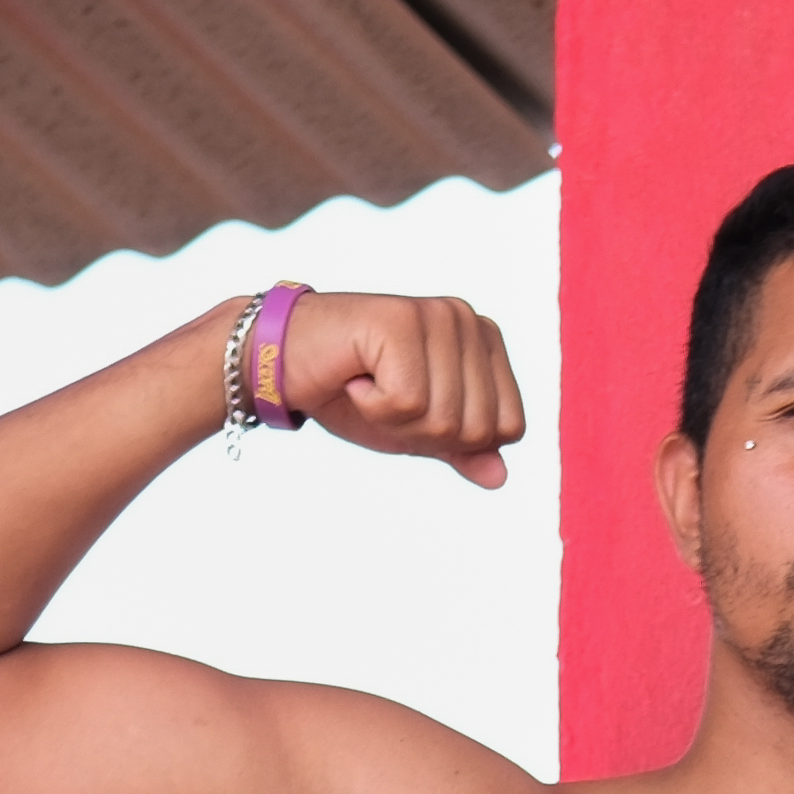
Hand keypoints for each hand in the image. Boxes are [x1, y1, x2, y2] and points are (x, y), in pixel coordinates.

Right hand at [247, 290, 519, 485]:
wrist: (282, 363)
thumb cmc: (352, 392)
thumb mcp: (417, 431)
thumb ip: (463, 450)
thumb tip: (500, 477)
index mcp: (486, 342)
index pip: (510, 428)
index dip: (456, 441)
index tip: (412, 407)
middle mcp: (468, 320)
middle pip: (479, 429)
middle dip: (424, 433)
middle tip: (383, 397)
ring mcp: (438, 316)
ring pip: (445, 419)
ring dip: (395, 421)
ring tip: (367, 385)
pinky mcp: (401, 320)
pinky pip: (408, 402)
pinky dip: (372, 406)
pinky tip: (353, 376)